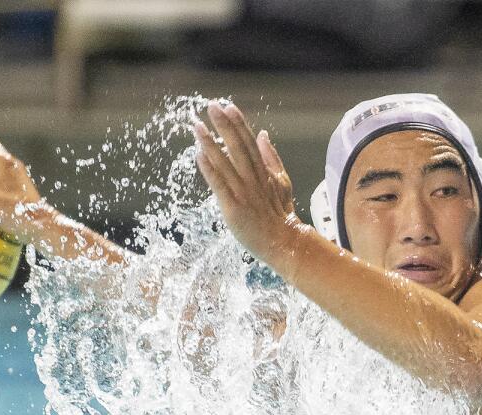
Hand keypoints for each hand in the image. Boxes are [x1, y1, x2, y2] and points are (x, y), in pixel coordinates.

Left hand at [193, 102, 300, 265]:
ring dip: (210, 144)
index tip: (229, 107)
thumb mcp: (282, 182)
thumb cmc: (280, 215)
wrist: (284, 242)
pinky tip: (199, 156)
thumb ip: (272, 158)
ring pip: (225, 163)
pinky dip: (210, 170)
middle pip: (237, 147)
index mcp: (264, 172)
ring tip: (197, 127)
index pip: (249, 143)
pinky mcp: (233, 207)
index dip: (239, 124)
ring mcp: (243, 192)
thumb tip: (263, 135)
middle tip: (211, 106)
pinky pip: (220, 186)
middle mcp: (253, 179)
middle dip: (224, 126)